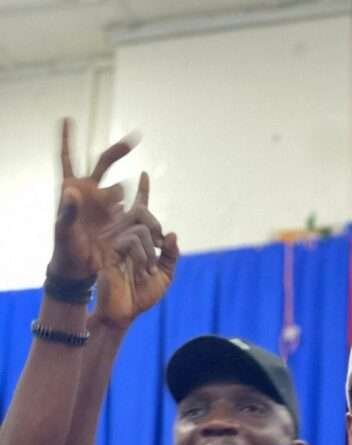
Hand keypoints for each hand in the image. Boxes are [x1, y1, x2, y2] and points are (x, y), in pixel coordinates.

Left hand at [48, 119, 134, 278]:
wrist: (80, 269)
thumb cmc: (66, 249)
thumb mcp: (63, 231)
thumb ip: (67, 211)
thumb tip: (72, 190)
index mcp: (72, 189)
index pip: (68, 159)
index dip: (67, 139)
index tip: (67, 119)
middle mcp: (90, 192)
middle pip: (104, 163)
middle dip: (118, 151)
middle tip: (135, 139)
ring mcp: (105, 204)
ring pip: (120, 189)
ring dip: (125, 193)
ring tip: (119, 214)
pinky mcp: (119, 218)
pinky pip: (132, 209)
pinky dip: (138, 209)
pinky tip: (139, 213)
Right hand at [94, 172, 178, 328]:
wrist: (124, 313)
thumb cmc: (141, 295)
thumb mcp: (165, 275)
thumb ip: (171, 255)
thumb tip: (173, 234)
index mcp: (136, 239)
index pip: (139, 210)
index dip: (142, 192)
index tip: (144, 174)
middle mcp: (123, 236)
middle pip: (141, 211)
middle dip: (155, 225)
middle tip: (160, 246)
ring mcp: (115, 242)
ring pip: (140, 227)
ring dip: (151, 250)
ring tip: (149, 269)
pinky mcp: (109, 250)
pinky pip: (131, 240)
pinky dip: (144, 255)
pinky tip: (142, 269)